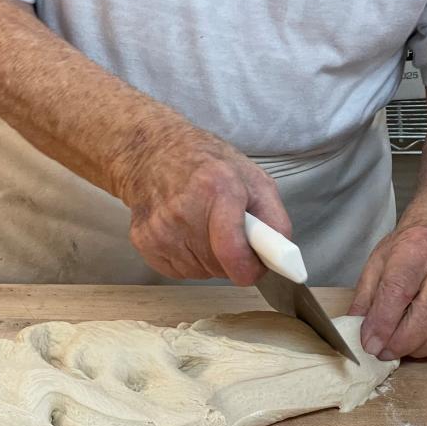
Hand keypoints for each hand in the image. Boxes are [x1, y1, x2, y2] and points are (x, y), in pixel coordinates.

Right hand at [116, 129, 290, 284]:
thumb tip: (283, 260)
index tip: (254, 267)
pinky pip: (178, 272)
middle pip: (220, 267)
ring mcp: (159, 229)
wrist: (152, 152)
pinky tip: (184, 233)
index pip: (232, 252)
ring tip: (203, 227)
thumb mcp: (253, 178)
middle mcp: (183, 211)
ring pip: (199, 272)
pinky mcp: (143, 242)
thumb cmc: (206, 164)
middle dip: (231, 258)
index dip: (249, 268)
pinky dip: (187, 259)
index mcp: (217, 188)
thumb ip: (274, 219)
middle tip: (228, 231)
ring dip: (209, 260)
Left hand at [348, 224, 426, 359]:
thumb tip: (359, 332)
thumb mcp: (378, 263)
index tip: (370, 344)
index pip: (398, 290)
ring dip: (421, 348)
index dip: (382, 323)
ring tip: (402, 346)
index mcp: (417, 248)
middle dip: (401, 342)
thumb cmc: (409, 250)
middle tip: (383, 352)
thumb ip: (366, 298)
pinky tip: (424, 339)